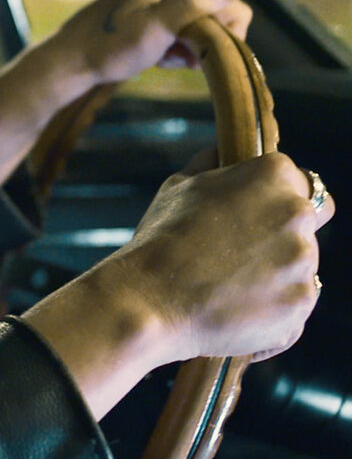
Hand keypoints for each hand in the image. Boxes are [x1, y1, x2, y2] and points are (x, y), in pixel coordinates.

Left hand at [44, 0, 252, 90]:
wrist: (76, 57)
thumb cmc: (111, 47)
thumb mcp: (155, 29)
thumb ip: (193, 3)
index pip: (234, 4)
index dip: (218, 34)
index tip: (185, 47)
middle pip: (223, 14)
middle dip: (204, 41)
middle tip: (170, 54)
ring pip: (208, 24)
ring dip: (191, 46)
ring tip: (161, 54)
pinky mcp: (162, 1)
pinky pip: (191, 26)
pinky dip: (179, 44)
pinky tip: (157, 53)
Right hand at [107, 151, 333, 363]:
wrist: (150, 300)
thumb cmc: (161, 238)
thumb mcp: (178, 185)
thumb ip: (211, 164)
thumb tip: (221, 152)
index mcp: (273, 177)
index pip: (302, 180)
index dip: (277, 195)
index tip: (255, 210)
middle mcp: (297, 214)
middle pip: (308, 222)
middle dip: (282, 231)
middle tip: (243, 247)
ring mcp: (304, 263)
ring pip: (300, 265)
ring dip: (275, 271)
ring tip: (228, 283)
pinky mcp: (301, 304)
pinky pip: (292, 302)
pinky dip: (271, 305)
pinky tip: (234, 305)